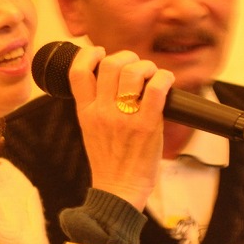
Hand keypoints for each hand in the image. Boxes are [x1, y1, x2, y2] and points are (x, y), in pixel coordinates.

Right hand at [70, 46, 174, 210]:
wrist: (118, 190)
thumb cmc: (109, 162)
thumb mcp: (90, 130)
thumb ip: (96, 106)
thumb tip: (112, 82)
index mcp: (85, 111)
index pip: (77, 72)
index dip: (89, 54)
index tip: (101, 53)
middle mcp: (101, 112)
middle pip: (109, 65)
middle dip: (126, 57)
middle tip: (136, 67)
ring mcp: (123, 118)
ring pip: (132, 72)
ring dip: (146, 67)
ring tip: (152, 75)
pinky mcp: (146, 126)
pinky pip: (156, 89)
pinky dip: (164, 78)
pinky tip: (166, 82)